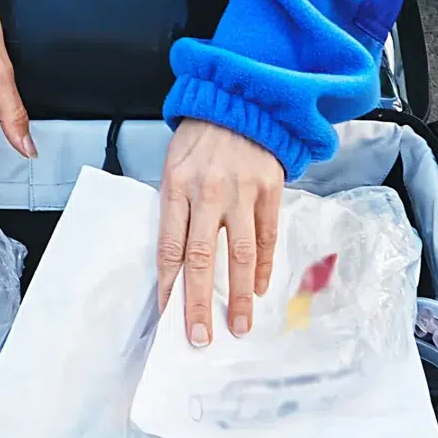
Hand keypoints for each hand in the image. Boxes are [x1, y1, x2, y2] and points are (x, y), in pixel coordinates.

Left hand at [155, 118, 284, 346]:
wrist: (239, 100)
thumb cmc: (199, 138)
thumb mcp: (173, 166)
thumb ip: (176, 209)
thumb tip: (176, 260)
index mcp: (177, 186)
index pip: (170, 246)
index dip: (169, 284)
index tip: (168, 315)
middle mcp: (208, 192)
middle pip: (202, 258)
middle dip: (200, 302)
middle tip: (200, 337)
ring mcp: (241, 192)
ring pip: (240, 254)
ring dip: (240, 295)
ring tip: (240, 326)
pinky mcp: (270, 190)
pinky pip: (267, 237)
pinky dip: (264, 266)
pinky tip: (260, 289)